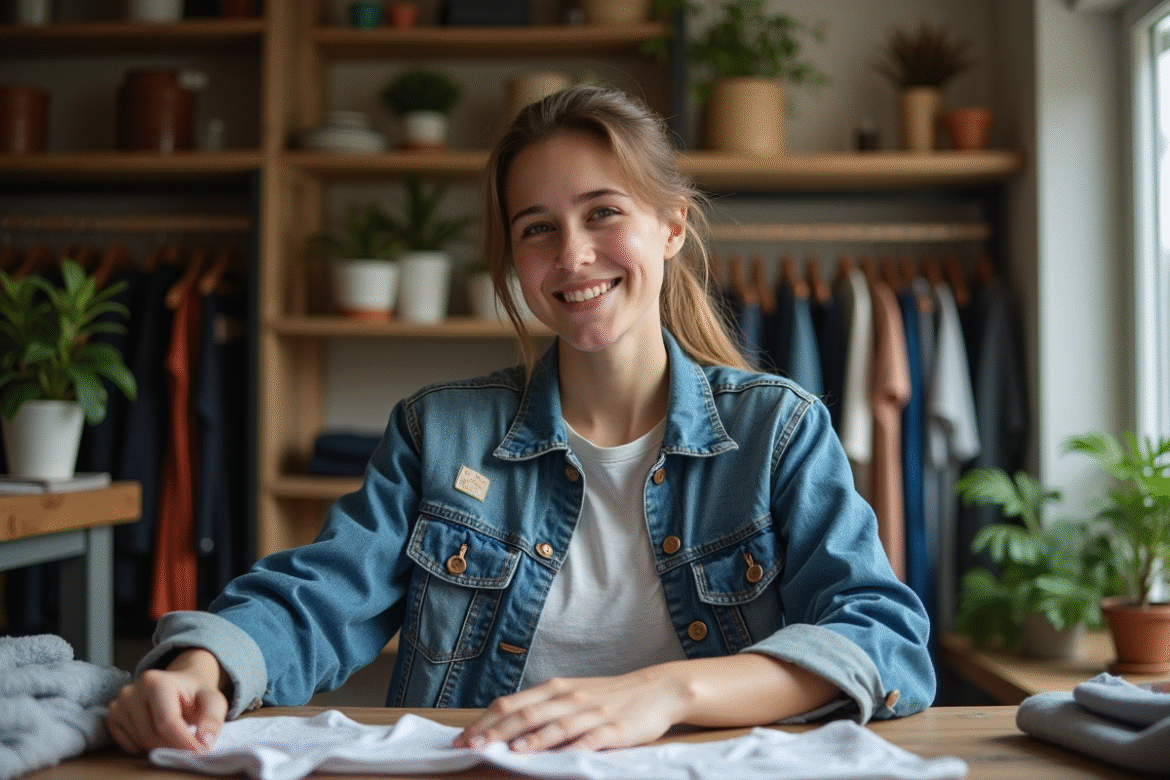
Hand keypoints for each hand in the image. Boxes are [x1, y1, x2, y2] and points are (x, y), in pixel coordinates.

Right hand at [106, 649, 228, 753]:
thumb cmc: (195, 695)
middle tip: (188, 740)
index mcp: (155, 681)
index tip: (199, 751)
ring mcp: (118, 704)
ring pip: (140, 742)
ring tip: (172, 730)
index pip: (166, 721)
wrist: (179, 686)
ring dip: (160, 745)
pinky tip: (156, 732)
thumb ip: (213, 718)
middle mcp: (131, 691)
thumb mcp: (213, 701)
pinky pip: (128, 745)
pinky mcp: (112, 717)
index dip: (184, 741)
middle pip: (151, 735)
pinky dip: (144, 746)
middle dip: (173, 744)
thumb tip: (205, 741)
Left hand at [452, 667, 690, 752]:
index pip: (511, 703)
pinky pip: (589, 739)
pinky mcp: (613, 729)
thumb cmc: (610, 696)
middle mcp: (569, 697)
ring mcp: (591, 713)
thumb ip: (544, 707)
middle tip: (470, 747)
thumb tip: (506, 726)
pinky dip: (570, 748)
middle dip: (495, 732)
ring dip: (528, 740)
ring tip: (506, 752)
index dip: (484, 720)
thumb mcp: (573, 695)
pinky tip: (557, 757)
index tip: (462, 738)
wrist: (657, 689)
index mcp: (556, 688)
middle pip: (526, 713)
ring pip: (553, 725)